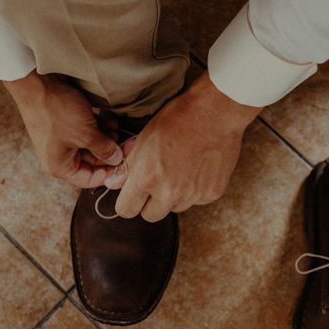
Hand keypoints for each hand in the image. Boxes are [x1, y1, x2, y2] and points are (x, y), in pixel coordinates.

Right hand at [4, 71, 122, 187]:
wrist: (36, 83)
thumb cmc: (56, 112)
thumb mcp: (86, 133)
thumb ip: (104, 149)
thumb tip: (117, 159)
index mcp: (60, 167)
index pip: (90, 179)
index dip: (110, 172)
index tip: (126, 161)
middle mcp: (60, 157)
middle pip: (93, 161)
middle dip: (110, 150)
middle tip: (126, 140)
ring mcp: (62, 141)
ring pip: (92, 145)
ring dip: (106, 136)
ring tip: (113, 124)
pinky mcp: (65, 126)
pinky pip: (86, 132)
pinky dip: (98, 126)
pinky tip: (106, 116)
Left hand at [106, 71, 260, 220]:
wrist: (215, 112)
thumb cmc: (177, 119)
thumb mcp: (144, 138)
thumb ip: (128, 167)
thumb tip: (113, 184)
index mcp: (147, 177)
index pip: (126, 210)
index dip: (127, 202)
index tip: (133, 195)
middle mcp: (170, 192)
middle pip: (149, 216)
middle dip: (149, 203)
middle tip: (156, 182)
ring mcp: (193, 195)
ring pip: (174, 208)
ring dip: (173, 197)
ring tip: (180, 170)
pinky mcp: (211, 194)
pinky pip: (195, 201)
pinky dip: (194, 190)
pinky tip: (197, 169)